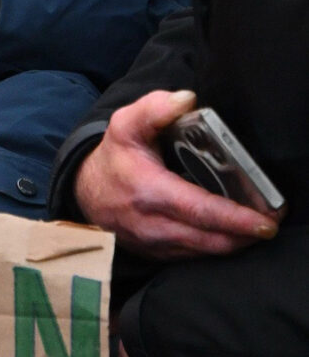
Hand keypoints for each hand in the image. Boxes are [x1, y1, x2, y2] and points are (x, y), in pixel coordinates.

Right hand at [74, 89, 279, 259]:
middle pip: (210, 239)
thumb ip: (154, 108)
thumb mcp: (126, 125)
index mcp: (149, 192)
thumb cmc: (113, 159)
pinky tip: (232, 234)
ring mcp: (155, 244)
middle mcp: (152, 225)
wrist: (84, 193)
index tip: (265, 221)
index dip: (236, 219)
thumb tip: (186, 100)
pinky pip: (194, 255)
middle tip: (272, 222)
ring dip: (235, 243)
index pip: (200, 211)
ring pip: (205, 251)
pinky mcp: (157, 254)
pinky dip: (217, 246)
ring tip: (257, 228)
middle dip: (246, 235)